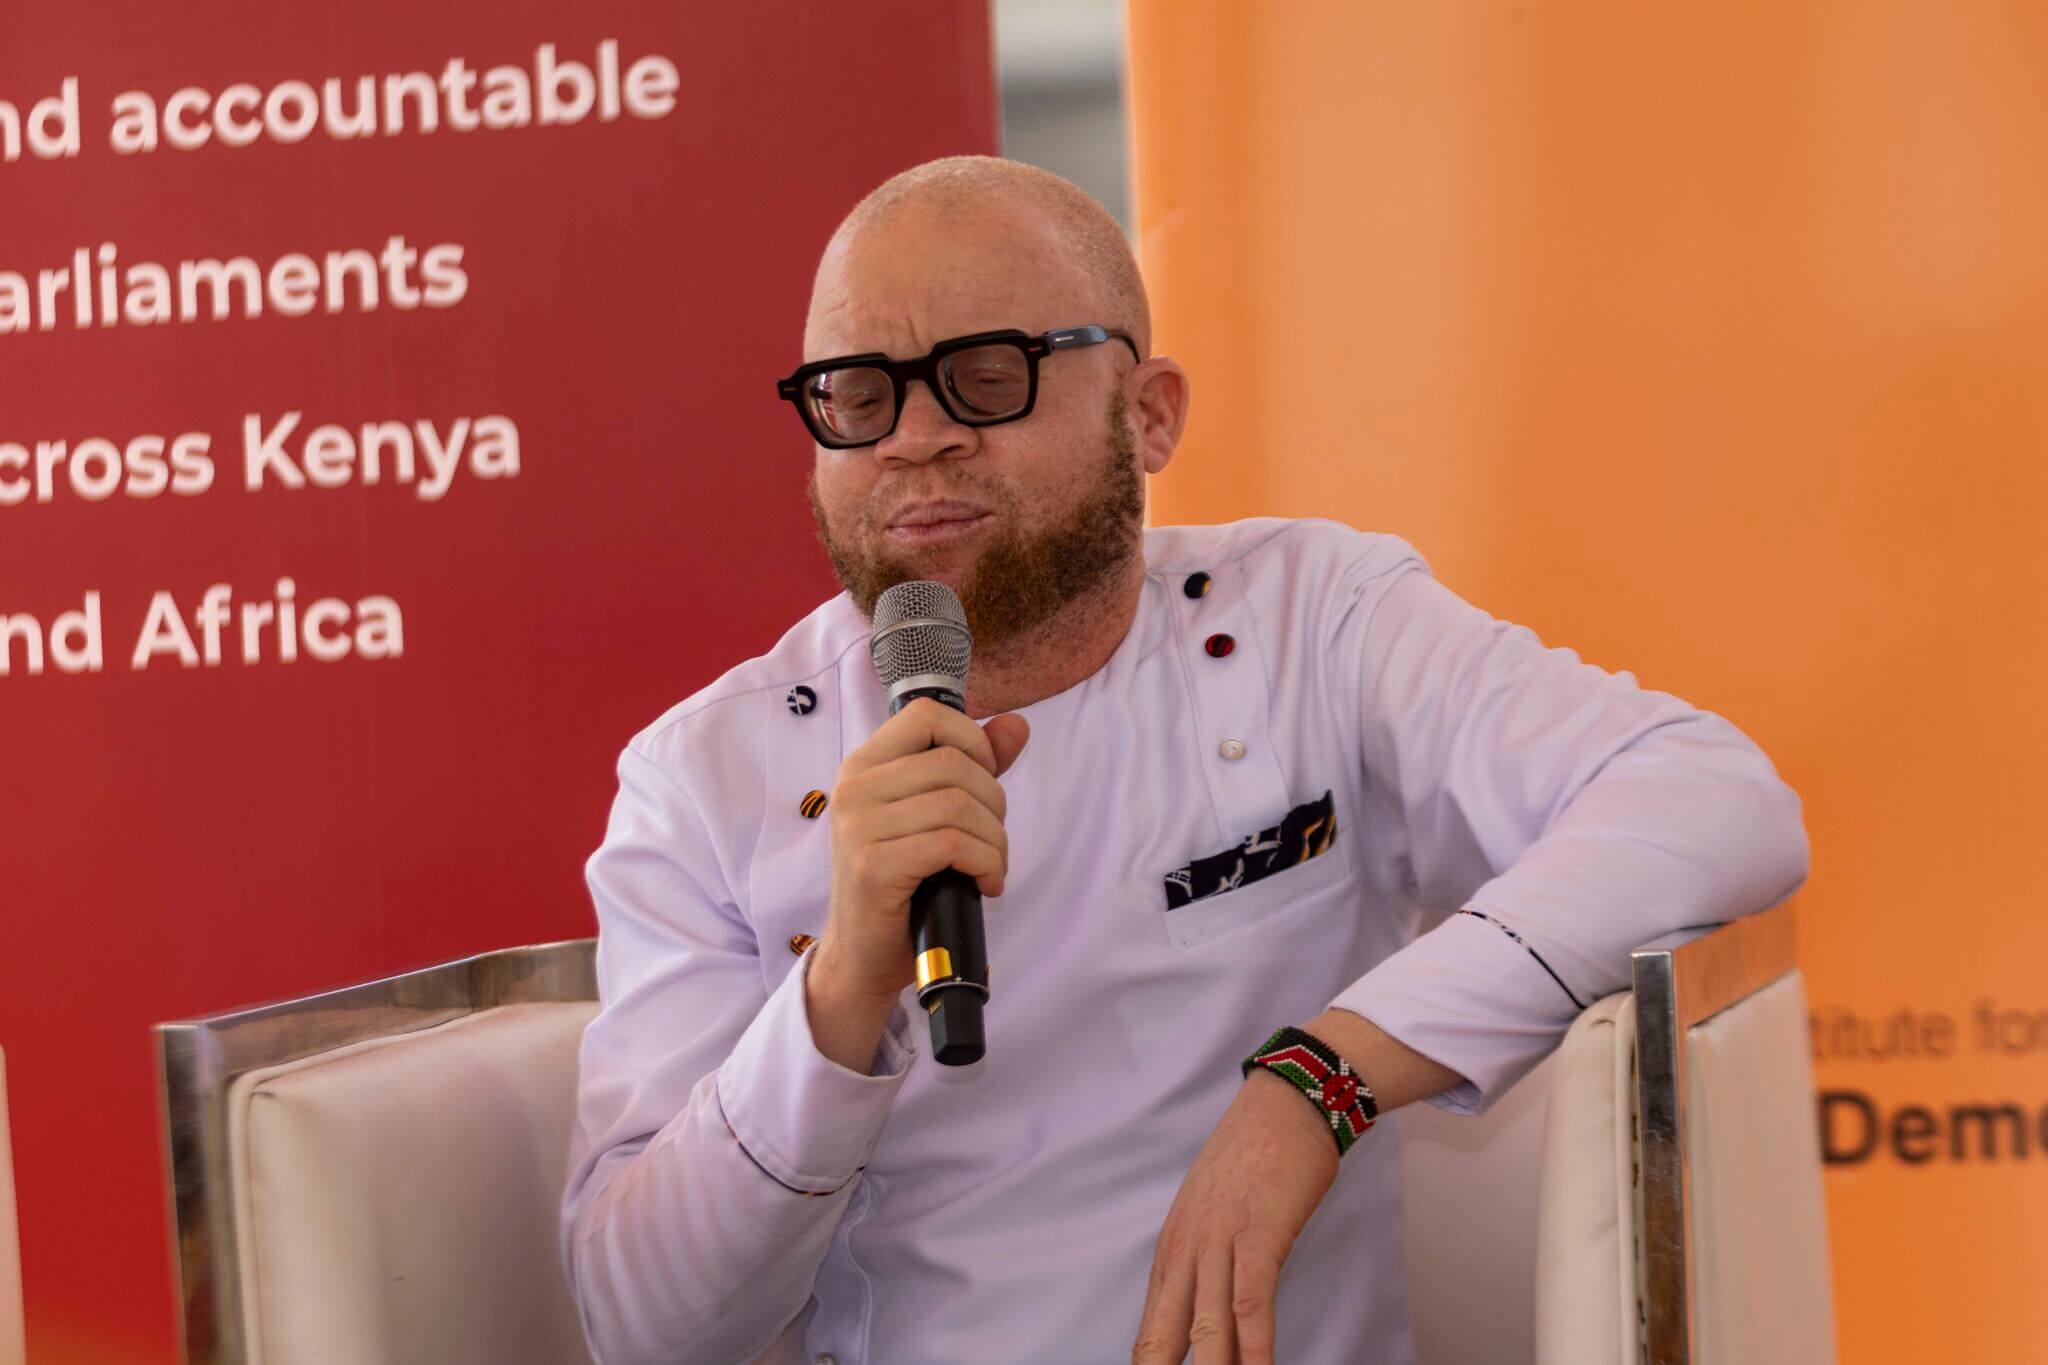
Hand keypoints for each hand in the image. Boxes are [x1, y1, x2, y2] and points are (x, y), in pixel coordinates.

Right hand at [812, 697, 1029, 1004]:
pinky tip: (986, 883)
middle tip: (992, 842)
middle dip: (994, 804)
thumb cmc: (904, 884)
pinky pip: (952, 844)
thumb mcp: (935, 816)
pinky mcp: (872, 867)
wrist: (863, 956)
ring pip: (958, 804)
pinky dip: (986, 863)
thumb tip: (1017, 725)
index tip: (985, 781)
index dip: (972, 740)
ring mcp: (858, 827)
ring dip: (994, 841)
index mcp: (864, 766)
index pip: (927, 714)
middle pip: (953, 763)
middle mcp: (854, 789)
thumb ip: (974, 767)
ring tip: (991, 867)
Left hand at [1131, 1071, 1340, 1364]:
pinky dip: (1254, 1346)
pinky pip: (1252, 1301)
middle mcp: (1186, 1249)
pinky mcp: (1259, 1234)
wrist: (1283, 1103)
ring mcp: (1219, 1241)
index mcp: (1173, 1249)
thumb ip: (1204, 1258)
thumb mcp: (1213, 1211)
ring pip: (1207, 1327)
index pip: (1151, 1328)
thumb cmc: (1253, 1158)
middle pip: (1163, 1335)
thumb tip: (1203, 1305)